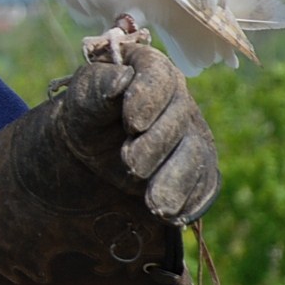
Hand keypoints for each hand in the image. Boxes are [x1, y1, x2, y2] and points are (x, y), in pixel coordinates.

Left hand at [59, 43, 219, 225]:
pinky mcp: (197, 165)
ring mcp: (190, 133)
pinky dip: (188, 199)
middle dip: (156, 144)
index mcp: (147, 71)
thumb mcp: (82, 102)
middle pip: (179, 117)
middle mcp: (176, 99)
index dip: (150, 96)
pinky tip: (171, 213)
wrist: (85, 157)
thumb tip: (121, 80)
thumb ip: (99, 86)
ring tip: (153, 203)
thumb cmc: (85, 118)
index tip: (131, 123)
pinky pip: (203, 182)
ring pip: (195, 153)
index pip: (159, 74)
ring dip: (175, 179)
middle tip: (130, 164)